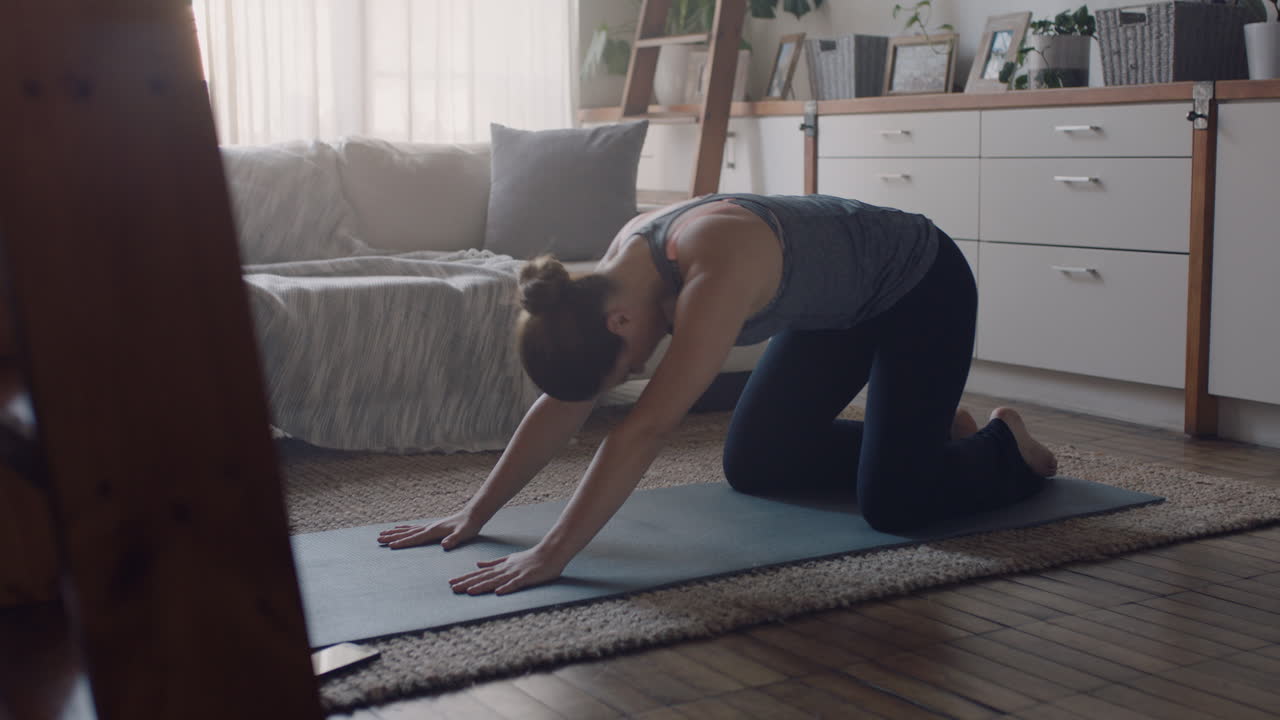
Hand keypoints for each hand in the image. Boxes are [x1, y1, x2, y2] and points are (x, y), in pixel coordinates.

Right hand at [377, 511, 480, 549]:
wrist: (472, 515)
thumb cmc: (468, 527)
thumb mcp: (463, 534)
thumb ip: (453, 539)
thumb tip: (444, 545)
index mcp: (433, 531)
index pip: (415, 538)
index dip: (403, 543)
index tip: (390, 546)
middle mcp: (428, 528)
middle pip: (407, 533)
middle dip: (392, 537)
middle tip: (378, 539)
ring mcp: (429, 526)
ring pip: (408, 530)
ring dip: (395, 533)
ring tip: (382, 534)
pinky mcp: (431, 527)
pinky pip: (413, 528)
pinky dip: (404, 529)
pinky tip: (398, 529)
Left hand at [448, 547, 565, 595]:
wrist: (550, 553)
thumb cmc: (530, 558)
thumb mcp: (509, 559)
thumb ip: (493, 562)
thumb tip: (477, 564)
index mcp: (500, 567)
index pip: (479, 574)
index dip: (465, 578)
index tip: (451, 582)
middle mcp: (505, 570)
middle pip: (483, 578)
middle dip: (468, 583)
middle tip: (453, 588)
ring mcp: (515, 574)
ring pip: (495, 581)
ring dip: (482, 586)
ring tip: (469, 591)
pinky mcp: (526, 578)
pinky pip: (515, 584)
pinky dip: (506, 588)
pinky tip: (498, 592)